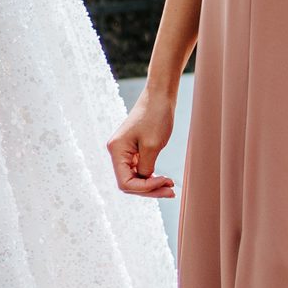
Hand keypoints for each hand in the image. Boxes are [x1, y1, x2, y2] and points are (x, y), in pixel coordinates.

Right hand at [107, 79, 177, 198]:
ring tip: (170, 186)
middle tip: (171, 191)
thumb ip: (145, 168)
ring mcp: (125, 151)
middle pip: (129, 183)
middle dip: (150, 190)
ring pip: (135, 178)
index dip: (144, 188)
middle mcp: (117, 152)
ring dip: (152, 185)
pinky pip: (139, 170)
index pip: (125, 183)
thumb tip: (143, 181)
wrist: (160, 95)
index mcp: (117, 150)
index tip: (163, 182)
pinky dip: (151, 176)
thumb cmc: (156, 116)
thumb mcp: (152, 146)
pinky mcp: (133, 149)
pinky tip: (164, 178)